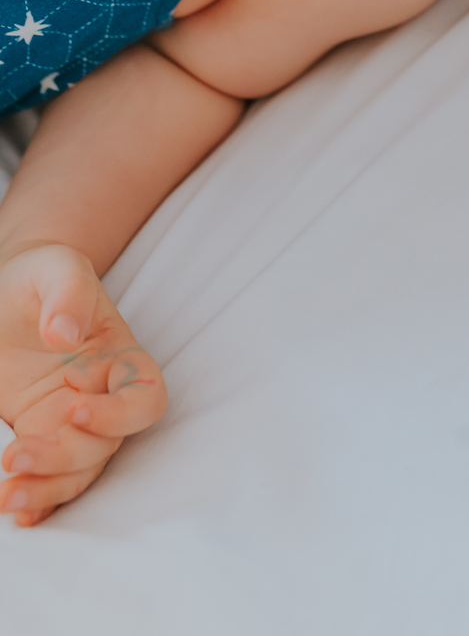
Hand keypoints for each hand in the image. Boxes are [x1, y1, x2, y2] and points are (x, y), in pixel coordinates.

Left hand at [0, 244, 166, 526]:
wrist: (6, 297)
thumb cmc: (40, 277)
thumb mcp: (55, 267)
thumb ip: (69, 292)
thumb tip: (64, 334)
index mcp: (119, 359)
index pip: (145, 399)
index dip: (119, 414)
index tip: (74, 404)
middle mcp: (99, 399)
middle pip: (103, 447)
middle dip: (63, 460)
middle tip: (15, 456)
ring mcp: (65, 425)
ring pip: (76, 474)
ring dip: (46, 489)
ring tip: (7, 496)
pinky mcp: (34, 439)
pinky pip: (47, 482)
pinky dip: (36, 502)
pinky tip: (14, 510)